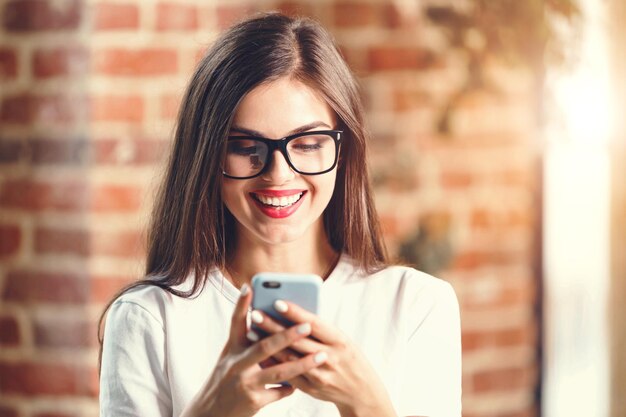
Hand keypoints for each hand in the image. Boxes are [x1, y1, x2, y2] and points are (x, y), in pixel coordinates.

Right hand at [180, 286, 326, 416]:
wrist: (210, 413)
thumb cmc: (226, 379)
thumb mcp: (231, 358)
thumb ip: (249, 342)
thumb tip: (274, 323)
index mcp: (232, 349)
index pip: (236, 322)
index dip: (242, 304)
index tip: (250, 286)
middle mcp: (237, 364)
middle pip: (265, 346)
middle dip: (287, 335)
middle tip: (307, 326)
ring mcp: (245, 383)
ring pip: (278, 371)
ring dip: (302, 363)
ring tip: (320, 356)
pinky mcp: (253, 401)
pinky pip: (280, 392)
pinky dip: (292, 387)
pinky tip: (304, 383)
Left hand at [249, 301, 397, 416]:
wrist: (361, 392)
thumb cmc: (348, 357)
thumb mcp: (341, 339)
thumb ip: (320, 329)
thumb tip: (291, 313)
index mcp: (339, 340)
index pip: (314, 324)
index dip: (295, 313)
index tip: (277, 301)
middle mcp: (330, 357)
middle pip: (297, 340)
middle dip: (274, 326)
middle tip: (255, 314)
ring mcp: (320, 375)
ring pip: (289, 357)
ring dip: (268, 344)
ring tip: (251, 331)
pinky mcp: (311, 388)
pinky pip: (288, 375)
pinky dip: (273, 363)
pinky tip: (258, 354)